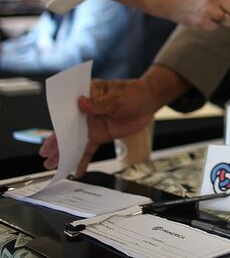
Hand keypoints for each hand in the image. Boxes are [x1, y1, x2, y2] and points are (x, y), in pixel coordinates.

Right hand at [39, 79, 155, 176]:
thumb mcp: (117, 97)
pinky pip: (89, 149)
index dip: (59, 119)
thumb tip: (81, 103)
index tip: (52, 131)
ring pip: (76, 140)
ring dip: (65, 152)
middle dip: (56, 140)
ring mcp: (91, 124)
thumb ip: (99, 103)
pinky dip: (83, 160)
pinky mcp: (100, 135)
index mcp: (86, 95)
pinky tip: (76, 171)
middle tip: (46, 152)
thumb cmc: (133, 93)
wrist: (148, 102)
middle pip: (68, 127)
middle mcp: (85, 111)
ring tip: (51, 164)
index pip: (69, 107)